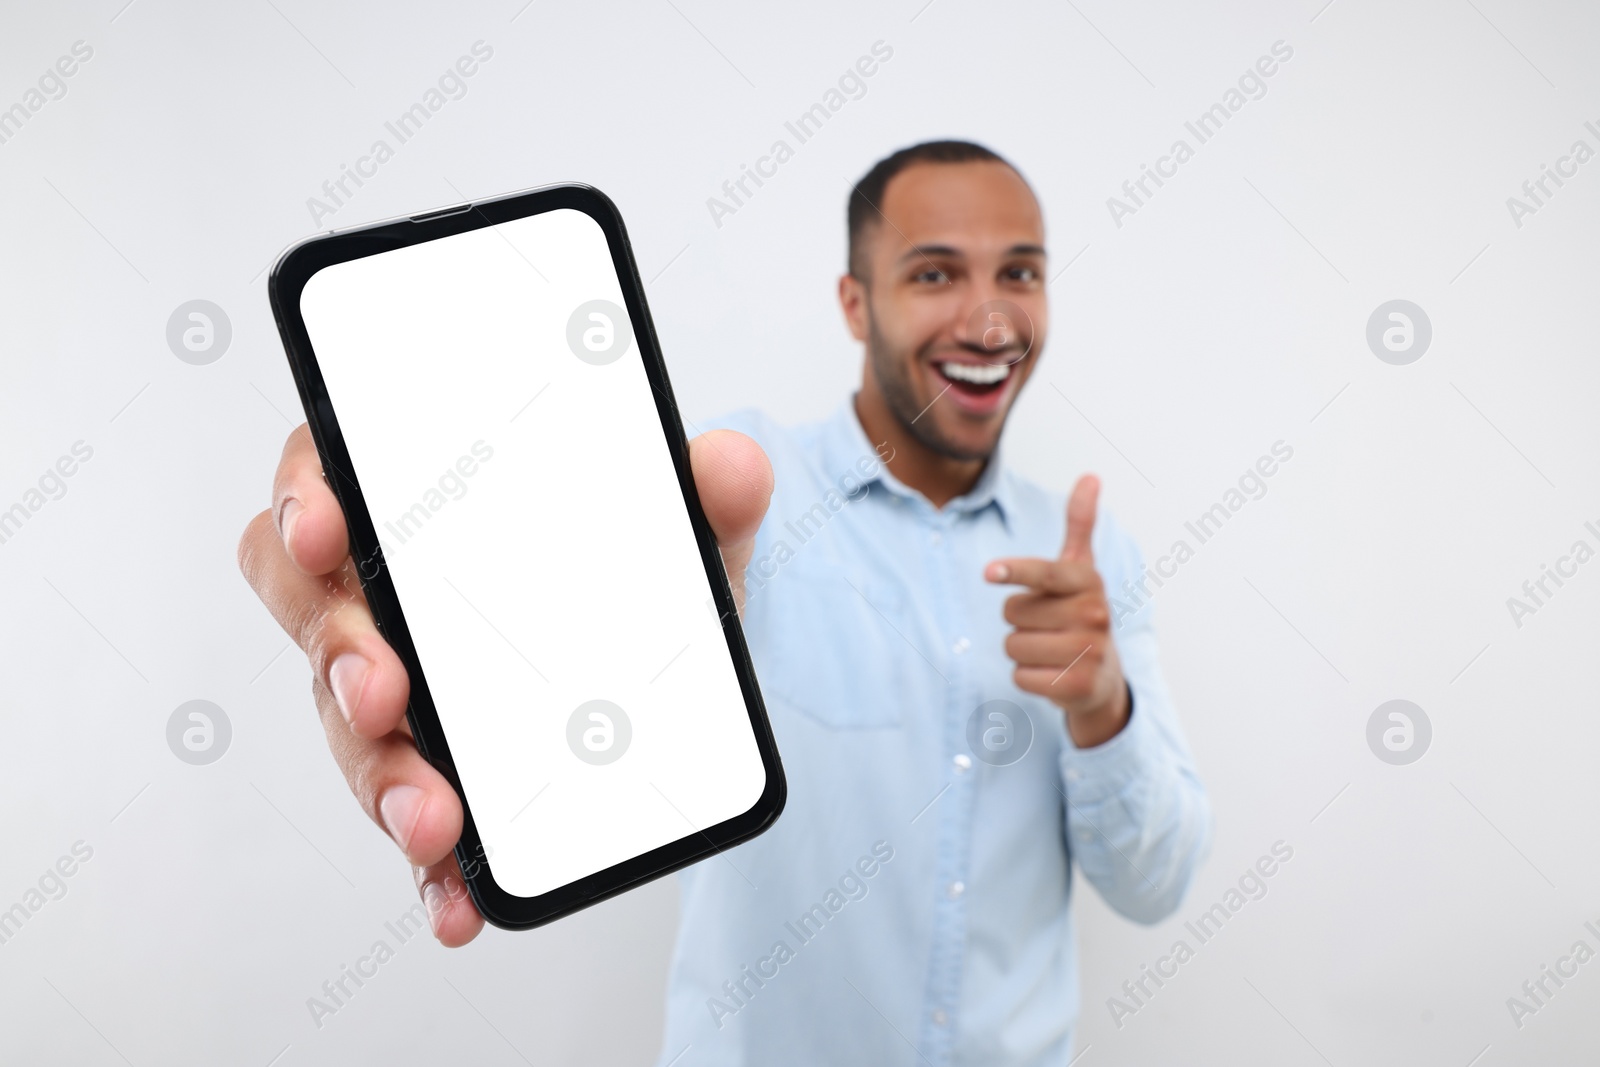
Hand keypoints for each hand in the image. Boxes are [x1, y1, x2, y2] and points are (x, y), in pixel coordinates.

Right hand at [238, 424, 772, 944]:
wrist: (669, 671)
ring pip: (350, 729)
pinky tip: (461, 902)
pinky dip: (433, 870)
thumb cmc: (636, 576)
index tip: (326, 527)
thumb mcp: (682, 531)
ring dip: (381, 776)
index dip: (307, 495)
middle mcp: (388, 598)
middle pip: (314, 609)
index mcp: (425, 509)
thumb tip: (738, 465)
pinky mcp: (433, 776)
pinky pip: (414, 821)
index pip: (329, 476)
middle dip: (337, 652)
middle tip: (383, 691)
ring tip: (435, 817)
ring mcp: (399, 692)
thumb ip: (710, 491)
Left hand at [985, 474, 1129, 748]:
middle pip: (1012, 612)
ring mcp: (1089, 652)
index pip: (1045, 573)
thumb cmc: (1080, 614)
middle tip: (1049, 625)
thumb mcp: (1081, 570)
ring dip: (1021, 649)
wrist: (1105, 677)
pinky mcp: (1077, 686)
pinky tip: (1051, 673)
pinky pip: (1020, 676)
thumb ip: (1080, 525)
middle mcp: (1094, 614)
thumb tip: (1090, 476)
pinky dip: (1027, 677)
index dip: (1015, 572)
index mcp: (1088, 582)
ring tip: (1050, 648)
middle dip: (1020, 620)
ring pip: (1012, 645)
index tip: (989, 572)